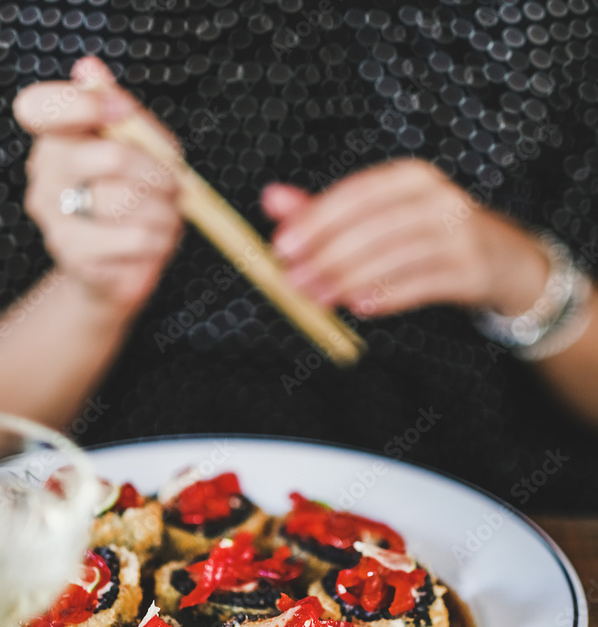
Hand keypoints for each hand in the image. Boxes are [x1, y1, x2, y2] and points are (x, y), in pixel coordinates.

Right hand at [14, 57, 182, 315]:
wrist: (114, 275)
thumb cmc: (130, 205)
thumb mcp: (137, 150)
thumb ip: (120, 111)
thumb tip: (89, 67)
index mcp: (52, 141)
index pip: (38, 108)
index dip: (84, 104)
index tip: (123, 112)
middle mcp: (43, 177)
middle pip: (112, 156)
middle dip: (159, 171)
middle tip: (173, 184)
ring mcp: (54, 219)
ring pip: (129, 201)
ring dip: (165, 210)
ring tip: (166, 216)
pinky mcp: (74, 256)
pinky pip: (135, 238)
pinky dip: (159, 239)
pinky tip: (155, 241)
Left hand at [262, 160, 548, 318]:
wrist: (499, 258)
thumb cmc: (426, 234)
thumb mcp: (380, 216)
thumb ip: (325, 210)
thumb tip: (270, 198)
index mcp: (410, 178)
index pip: (357, 194)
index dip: (317, 220)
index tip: (282, 246)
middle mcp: (438, 198)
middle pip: (374, 226)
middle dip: (328, 256)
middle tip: (293, 281)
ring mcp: (459, 234)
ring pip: (395, 256)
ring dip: (350, 280)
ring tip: (318, 298)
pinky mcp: (470, 270)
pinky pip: (422, 285)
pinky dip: (388, 296)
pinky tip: (359, 306)